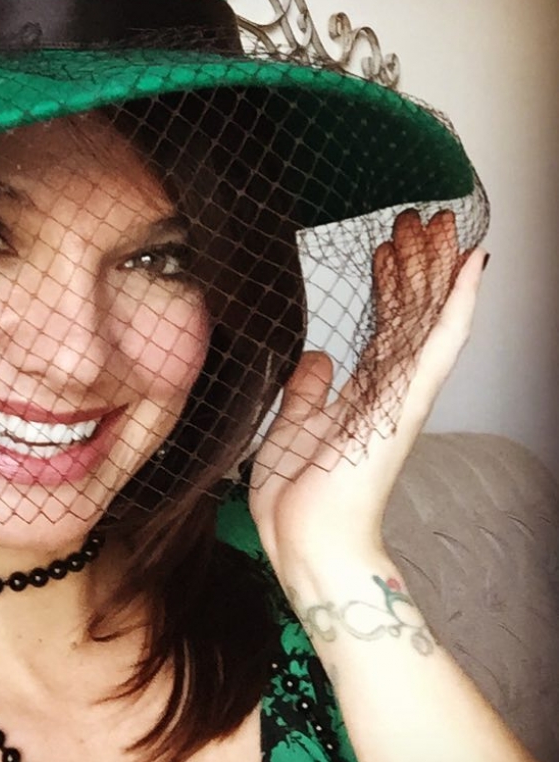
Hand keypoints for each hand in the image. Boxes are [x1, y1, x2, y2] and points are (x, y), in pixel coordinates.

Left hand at [249, 209, 486, 579]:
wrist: (304, 541)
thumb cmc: (297, 496)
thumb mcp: (290, 428)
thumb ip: (307, 391)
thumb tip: (318, 357)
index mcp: (359, 397)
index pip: (381, 329)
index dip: (387, 286)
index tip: (387, 247)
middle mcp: (386, 392)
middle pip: (408, 316)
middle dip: (414, 266)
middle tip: (418, 220)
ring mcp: (399, 398)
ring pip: (424, 320)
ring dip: (433, 271)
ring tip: (437, 226)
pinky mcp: (402, 408)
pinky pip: (435, 350)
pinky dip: (455, 309)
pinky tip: (472, 272)